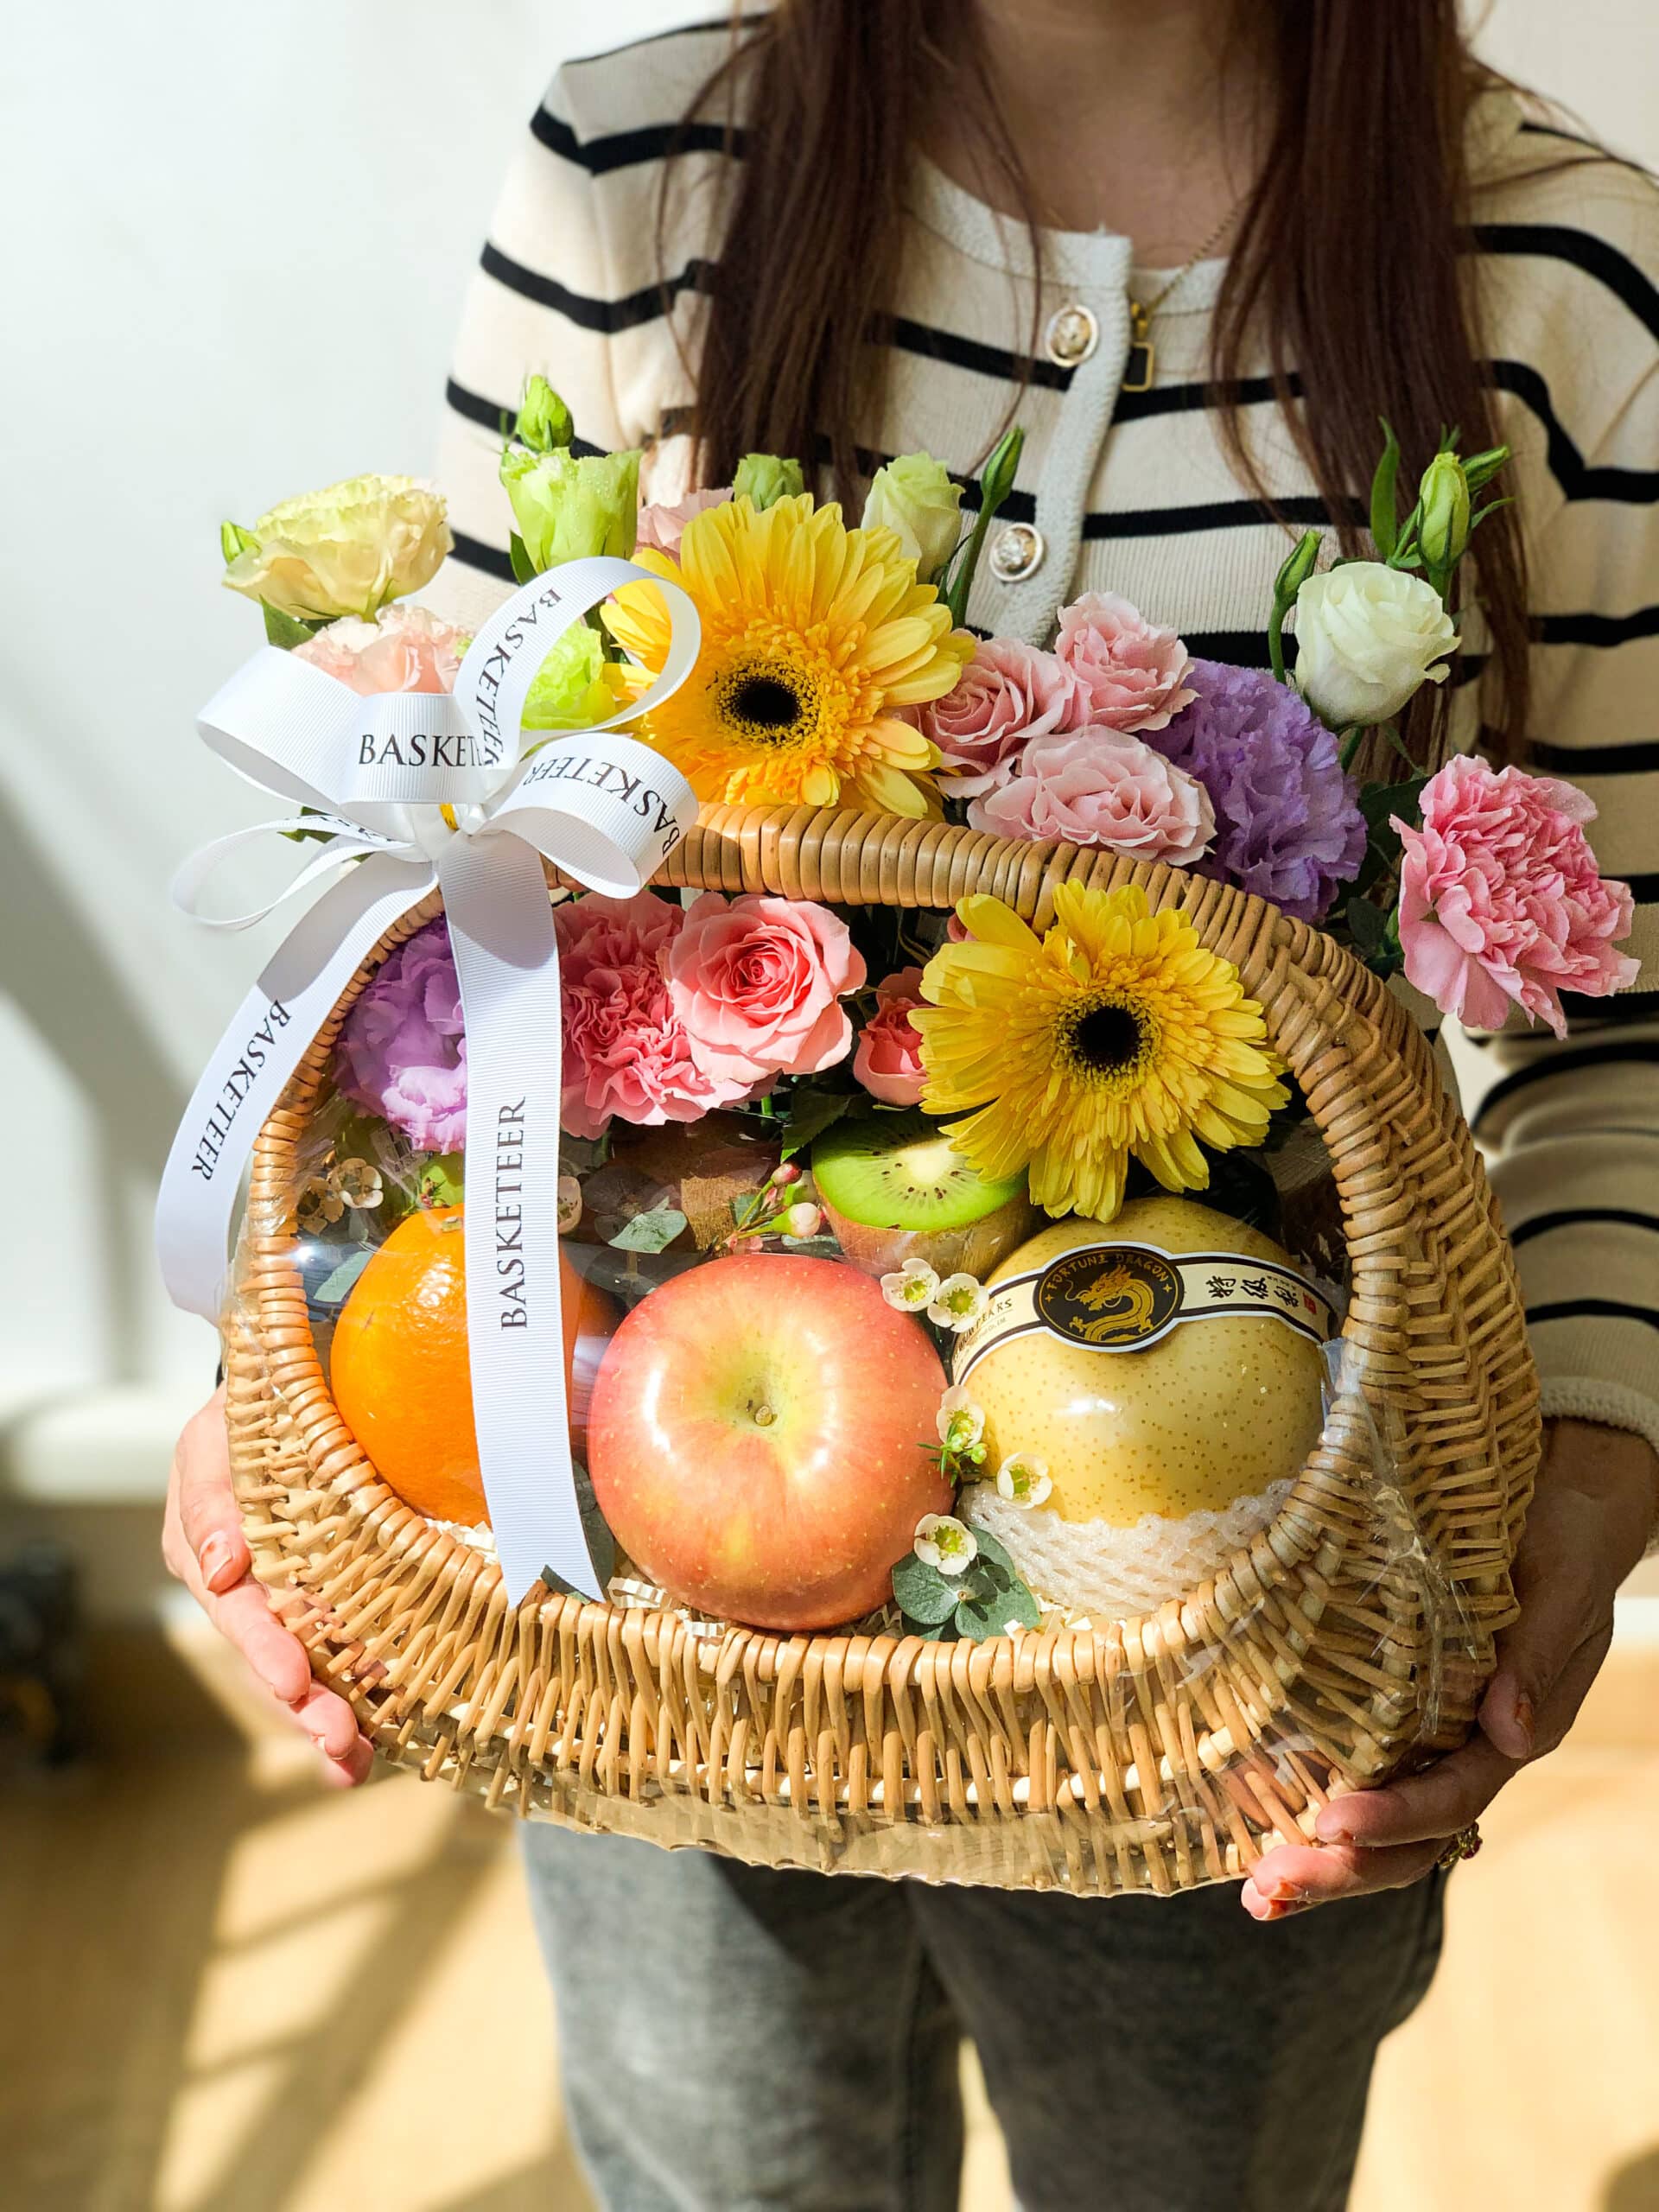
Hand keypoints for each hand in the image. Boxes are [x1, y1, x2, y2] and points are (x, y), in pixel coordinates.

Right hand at [162, 1387, 373, 1785]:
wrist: (282, 1401)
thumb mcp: (210, 1443)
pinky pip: (354, 1645)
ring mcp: (295, 1601)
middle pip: (276, 1659)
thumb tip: (219, 1565)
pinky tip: (395, 1723)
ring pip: (316, 1667)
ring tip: (361, 1762)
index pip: (238, 1614)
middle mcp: (252, 1592)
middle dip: (307, 1708)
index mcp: (212, 1559)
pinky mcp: (338, 1598)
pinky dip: (370, 1686)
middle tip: (339, 1745)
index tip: (295, 1684)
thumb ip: (209, 1501)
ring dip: (339, 1715)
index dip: (264, 1651)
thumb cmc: (240, 1422)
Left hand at [1243, 1416, 1658, 1918]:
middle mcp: (1460, 1745)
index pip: (1452, 1799)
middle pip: (1405, 1836)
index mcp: (1508, 1731)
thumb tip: (1510, 1732)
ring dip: (1315, 1859)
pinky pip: (1340, 1763)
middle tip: (1268, 1890)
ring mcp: (1421, 1732)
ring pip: (1370, 1818)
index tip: (1333, 1822)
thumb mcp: (1563, 1587)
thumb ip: (1538, 1658)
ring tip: (1253, 1892)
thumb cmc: (1561, 1541)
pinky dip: (1294, 1798)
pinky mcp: (1381, 1701)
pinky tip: (1240, 1819)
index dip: (1395, 1818)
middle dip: (1340, 1869)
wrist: (1556, 1503)